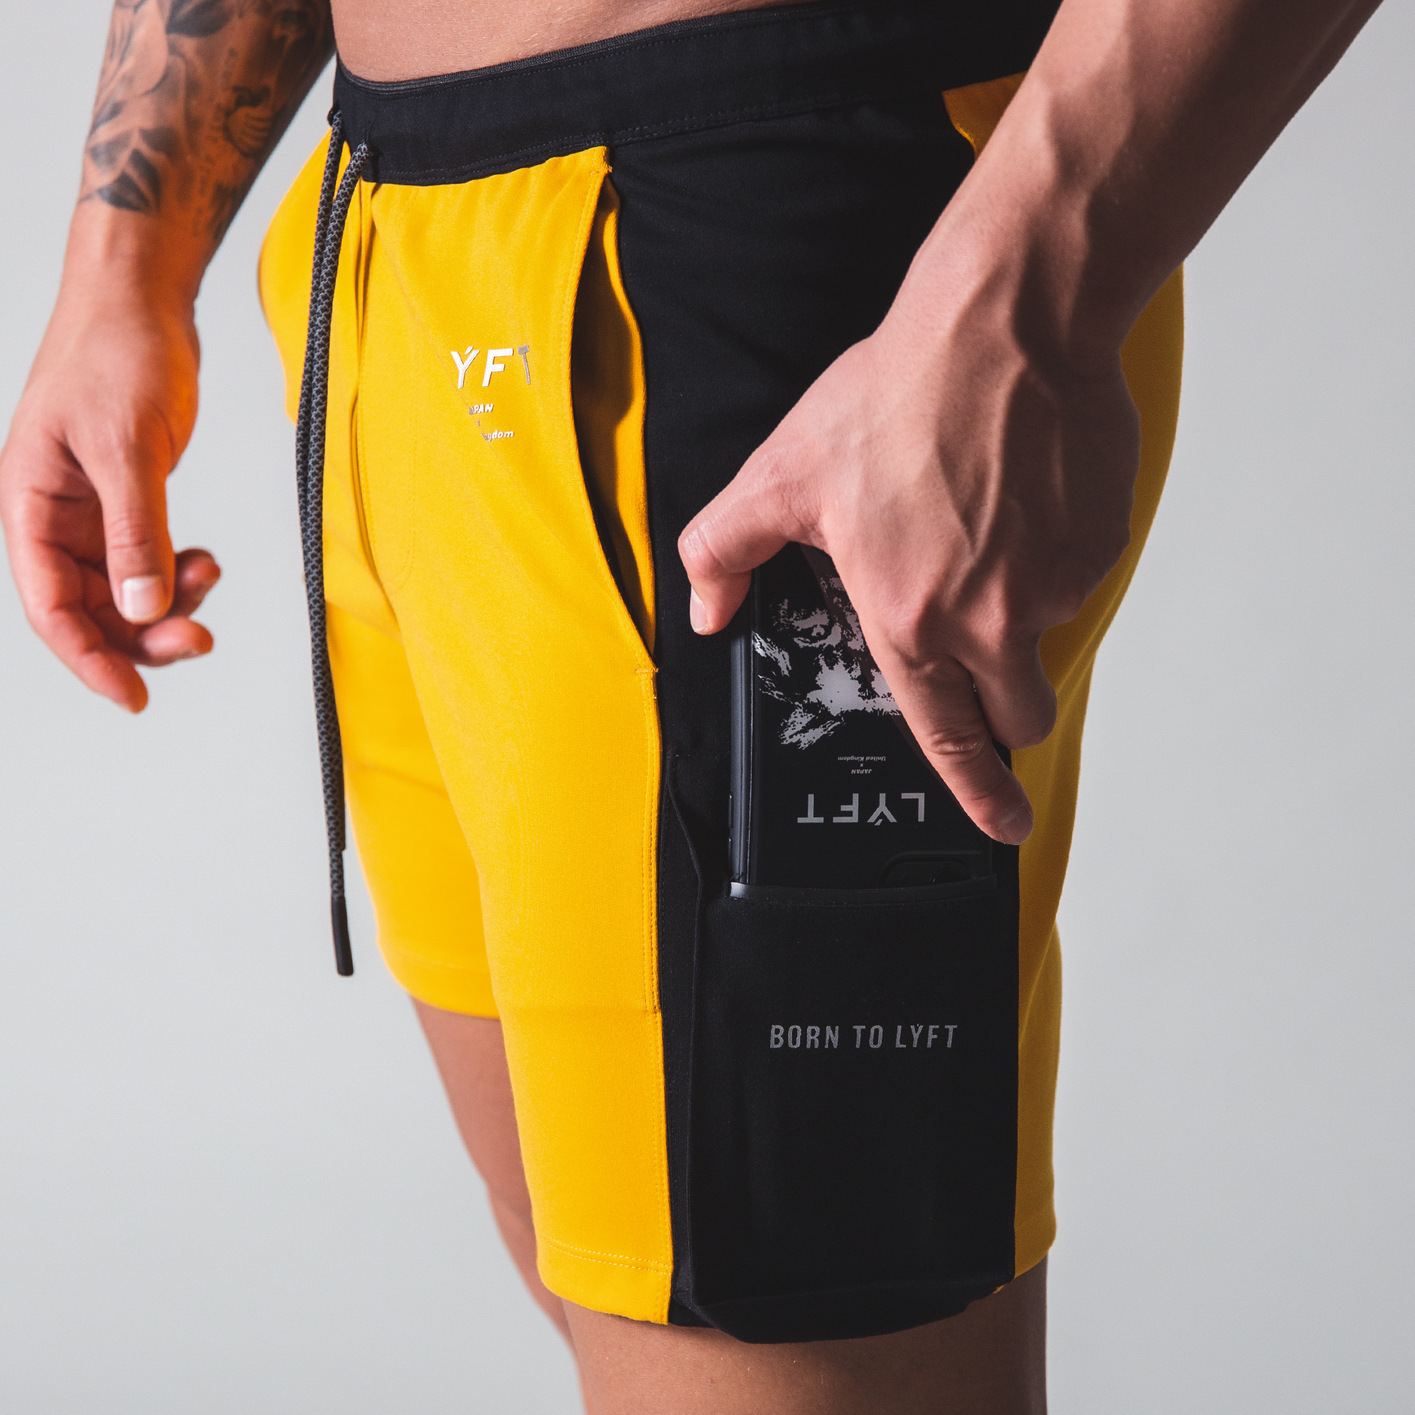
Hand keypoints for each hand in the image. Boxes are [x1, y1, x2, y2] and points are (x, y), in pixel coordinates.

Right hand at [0, 277, 218, 712]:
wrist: (141, 300)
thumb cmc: (116, 353)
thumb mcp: (125, 446)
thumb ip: (135, 531)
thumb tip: (144, 608)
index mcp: (29, 504)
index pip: (51, 607)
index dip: (89, 659)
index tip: (133, 697)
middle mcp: (55, 516)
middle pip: (92, 609)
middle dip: (143, 633)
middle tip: (202, 639)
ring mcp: (92, 510)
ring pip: (126, 590)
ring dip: (169, 603)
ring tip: (211, 579)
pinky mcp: (129, 500)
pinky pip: (150, 560)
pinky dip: (180, 572)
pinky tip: (208, 562)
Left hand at [678, 273, 1140, 844]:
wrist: (1005, 327)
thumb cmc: (897, 396)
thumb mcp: (781, 474)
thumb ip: (724, 551)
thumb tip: (707, 607)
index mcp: (912, 618)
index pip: (949, 738)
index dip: (976, 792)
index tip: (1000, 823)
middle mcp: (991, 618)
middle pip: (1021, 714)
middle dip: (1007, 709)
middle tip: (984, 653)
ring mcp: (1055, 583)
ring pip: (1046, 635)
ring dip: (1020, 608)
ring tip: (978, 526)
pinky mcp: (1100, 542)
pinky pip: (1076, 575)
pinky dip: (1049, 554)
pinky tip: (1015, 497)